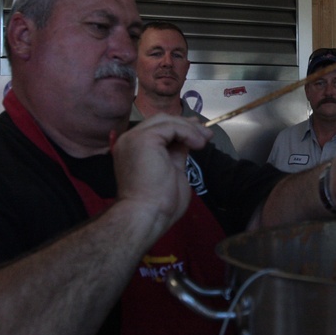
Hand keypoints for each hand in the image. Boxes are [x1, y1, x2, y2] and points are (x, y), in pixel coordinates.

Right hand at [110, 114, 211, 239]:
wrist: (147, 214)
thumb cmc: (159, 203)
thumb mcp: (171, 170)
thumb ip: (176, 153)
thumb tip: (187, 141)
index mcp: (133, 149)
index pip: (157, 129)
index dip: (179, 128)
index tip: (199, 134)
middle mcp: (129, 140)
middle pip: (161, 121)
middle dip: (186, 125)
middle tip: (206, 134)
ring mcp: (134, 138)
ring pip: (166, 120)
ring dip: (189, 128)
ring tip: (205, 140)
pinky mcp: (144, 138)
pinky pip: (171, 127)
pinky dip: (188, 132)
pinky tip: (198, 144)